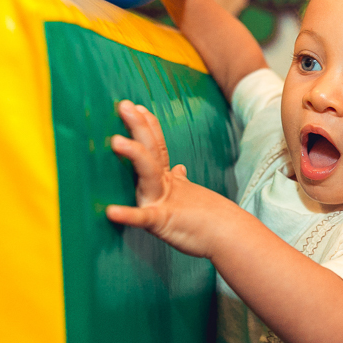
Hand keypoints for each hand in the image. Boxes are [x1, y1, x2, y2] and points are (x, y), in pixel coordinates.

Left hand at [105, 100, 232, 257]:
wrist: (230, 237)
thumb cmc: (211, 220)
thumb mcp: (191, 195)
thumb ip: (181, 181)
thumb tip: (179, 169)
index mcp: (170, 180)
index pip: (157, 147)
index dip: (148, 126)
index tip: (138, 106)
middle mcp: (165, 185)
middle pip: (151, 151)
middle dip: (138, 127)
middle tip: (124, 105)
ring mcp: (164, 201)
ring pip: (147, 174)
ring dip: (134, 155)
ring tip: (117, 141)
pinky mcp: (162, 222)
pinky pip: (142, 218)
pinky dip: (128, 215)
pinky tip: (111, 211)